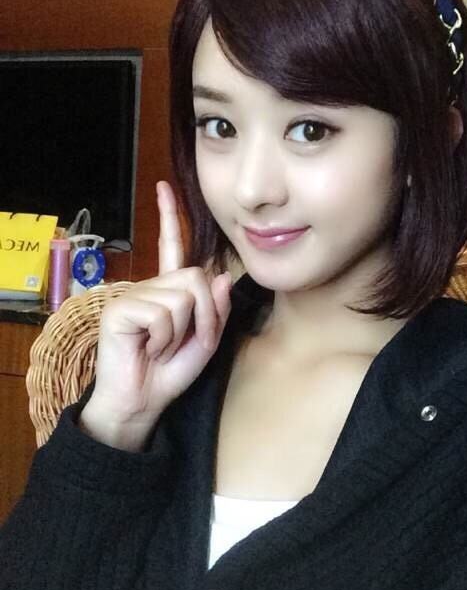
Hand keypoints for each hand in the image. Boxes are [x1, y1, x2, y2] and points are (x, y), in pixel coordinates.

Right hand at [79, 180, 232, 449]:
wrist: (141, 402)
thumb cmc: (170, 373)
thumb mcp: (205, 342)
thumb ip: (216, 310)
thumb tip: (221, 275)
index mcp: (168, 291)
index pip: (171, 247)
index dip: (169, 217)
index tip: (164, 187)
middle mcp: (150, 287)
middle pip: (197, 278)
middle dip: (204, 315)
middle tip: (184, 342)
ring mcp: (134, 296)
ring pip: (183, 298)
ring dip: (182, 332)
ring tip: (160, 348)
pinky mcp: (121, 310)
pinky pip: (164, 314)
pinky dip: (165, 338)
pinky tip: (147, 349)